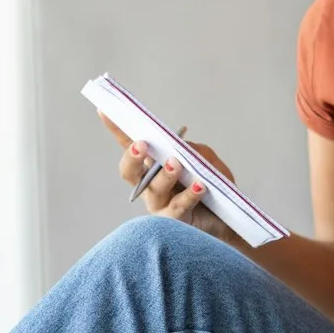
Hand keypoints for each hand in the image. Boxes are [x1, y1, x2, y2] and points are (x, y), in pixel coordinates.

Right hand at [98, 110, 236, 241]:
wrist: (228, 222)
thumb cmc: (214, 191)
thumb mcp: (208, 163)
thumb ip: (196, 151)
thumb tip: (182, 148)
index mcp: (154, 166)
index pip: (131, 145)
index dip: (117, 129)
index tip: (105, 110)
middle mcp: (150, 185)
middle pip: (130, 171)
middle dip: (133, 157)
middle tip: (142, 146)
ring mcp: (159, 205)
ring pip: (154, 189)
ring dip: (164, 174)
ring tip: (176, 164)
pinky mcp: (173, 222)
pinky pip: (178, 206)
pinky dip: (189, 194)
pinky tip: (199, 186)